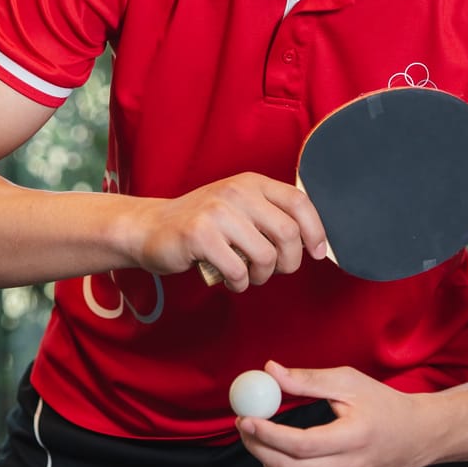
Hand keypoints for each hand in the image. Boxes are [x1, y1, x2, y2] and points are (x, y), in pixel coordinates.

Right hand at [132, 174, 328, 290]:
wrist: (150, 228)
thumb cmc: (202, 225)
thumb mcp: (238, 208)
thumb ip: (270, 216)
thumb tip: (312, 242)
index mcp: (251, 183)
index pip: (299, 202)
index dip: (316, 231)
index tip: (317, 252)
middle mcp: (236, 192)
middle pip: (289, 233)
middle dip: (289, 262)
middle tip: (274, 271)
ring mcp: (217, 212)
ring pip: (266, 255)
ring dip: (262, 276)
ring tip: (248, 276)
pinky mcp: (199, 235)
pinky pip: (238, 270)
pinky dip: (240, 283)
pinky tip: (230, 280)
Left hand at [235, 362, 436, 466]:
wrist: (414, 436)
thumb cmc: (382, 405)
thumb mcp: (348, 382)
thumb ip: (308, 379)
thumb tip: (270, 371)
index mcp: (356, 437)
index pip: (302, 444)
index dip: (268, 434)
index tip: (247, 418)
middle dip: (257, 447)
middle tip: (245, 426)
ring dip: (265, 463)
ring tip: (262, 440)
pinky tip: (280, 458)